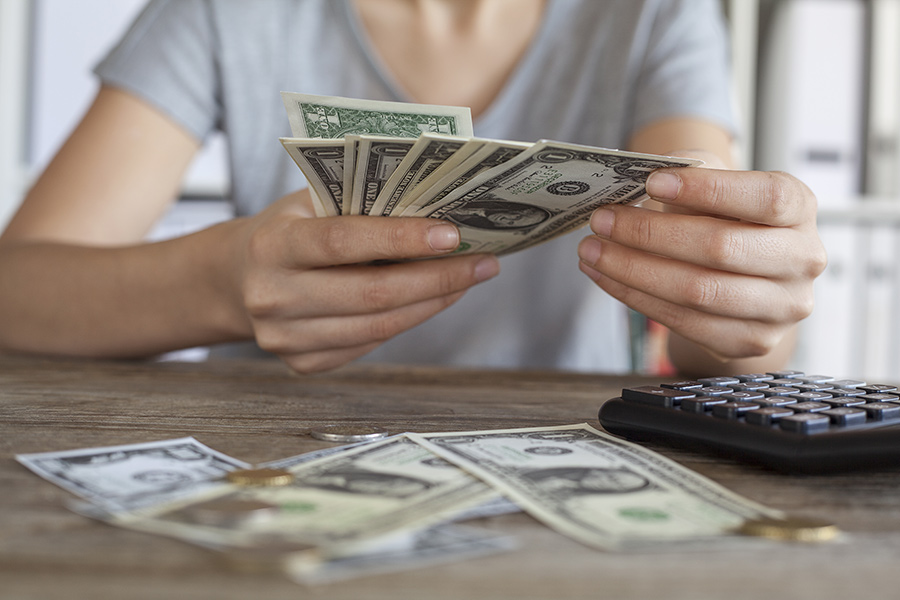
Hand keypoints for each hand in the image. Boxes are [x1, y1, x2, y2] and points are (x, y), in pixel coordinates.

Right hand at [228, 189, 499, 372]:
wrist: (238, 278)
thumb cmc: (290, 230)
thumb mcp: (311, 203)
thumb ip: (361, 204)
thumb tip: (439, 210)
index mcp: (271, 245)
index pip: (342, 243)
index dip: (400, 240)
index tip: (453, 234)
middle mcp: (272, 297)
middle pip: (370, 294)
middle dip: (436, 278)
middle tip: (483, 263)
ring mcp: (284, 338)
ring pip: (378, 326)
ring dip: (432, 303)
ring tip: (468, 279)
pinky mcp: (301, 363)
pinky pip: (370, 344)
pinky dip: (409, 320)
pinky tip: (434, 299)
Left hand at [577, 154, 825, 361]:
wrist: (746, 279)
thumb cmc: (727, 219)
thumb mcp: (717, 182)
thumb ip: (693, 169)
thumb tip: (648, 169)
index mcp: (800, 209)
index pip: (765, 198)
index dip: (708, 190)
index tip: (651, 182)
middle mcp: (802, 260)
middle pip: (721, 248)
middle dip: (650, 233)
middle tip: (602, 220)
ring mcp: (781, 308)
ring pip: (697, 291)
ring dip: (633, 269)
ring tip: (592, 250)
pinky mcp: (750, 342)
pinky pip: (684, 322)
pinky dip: (635, 297)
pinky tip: (605, 276)